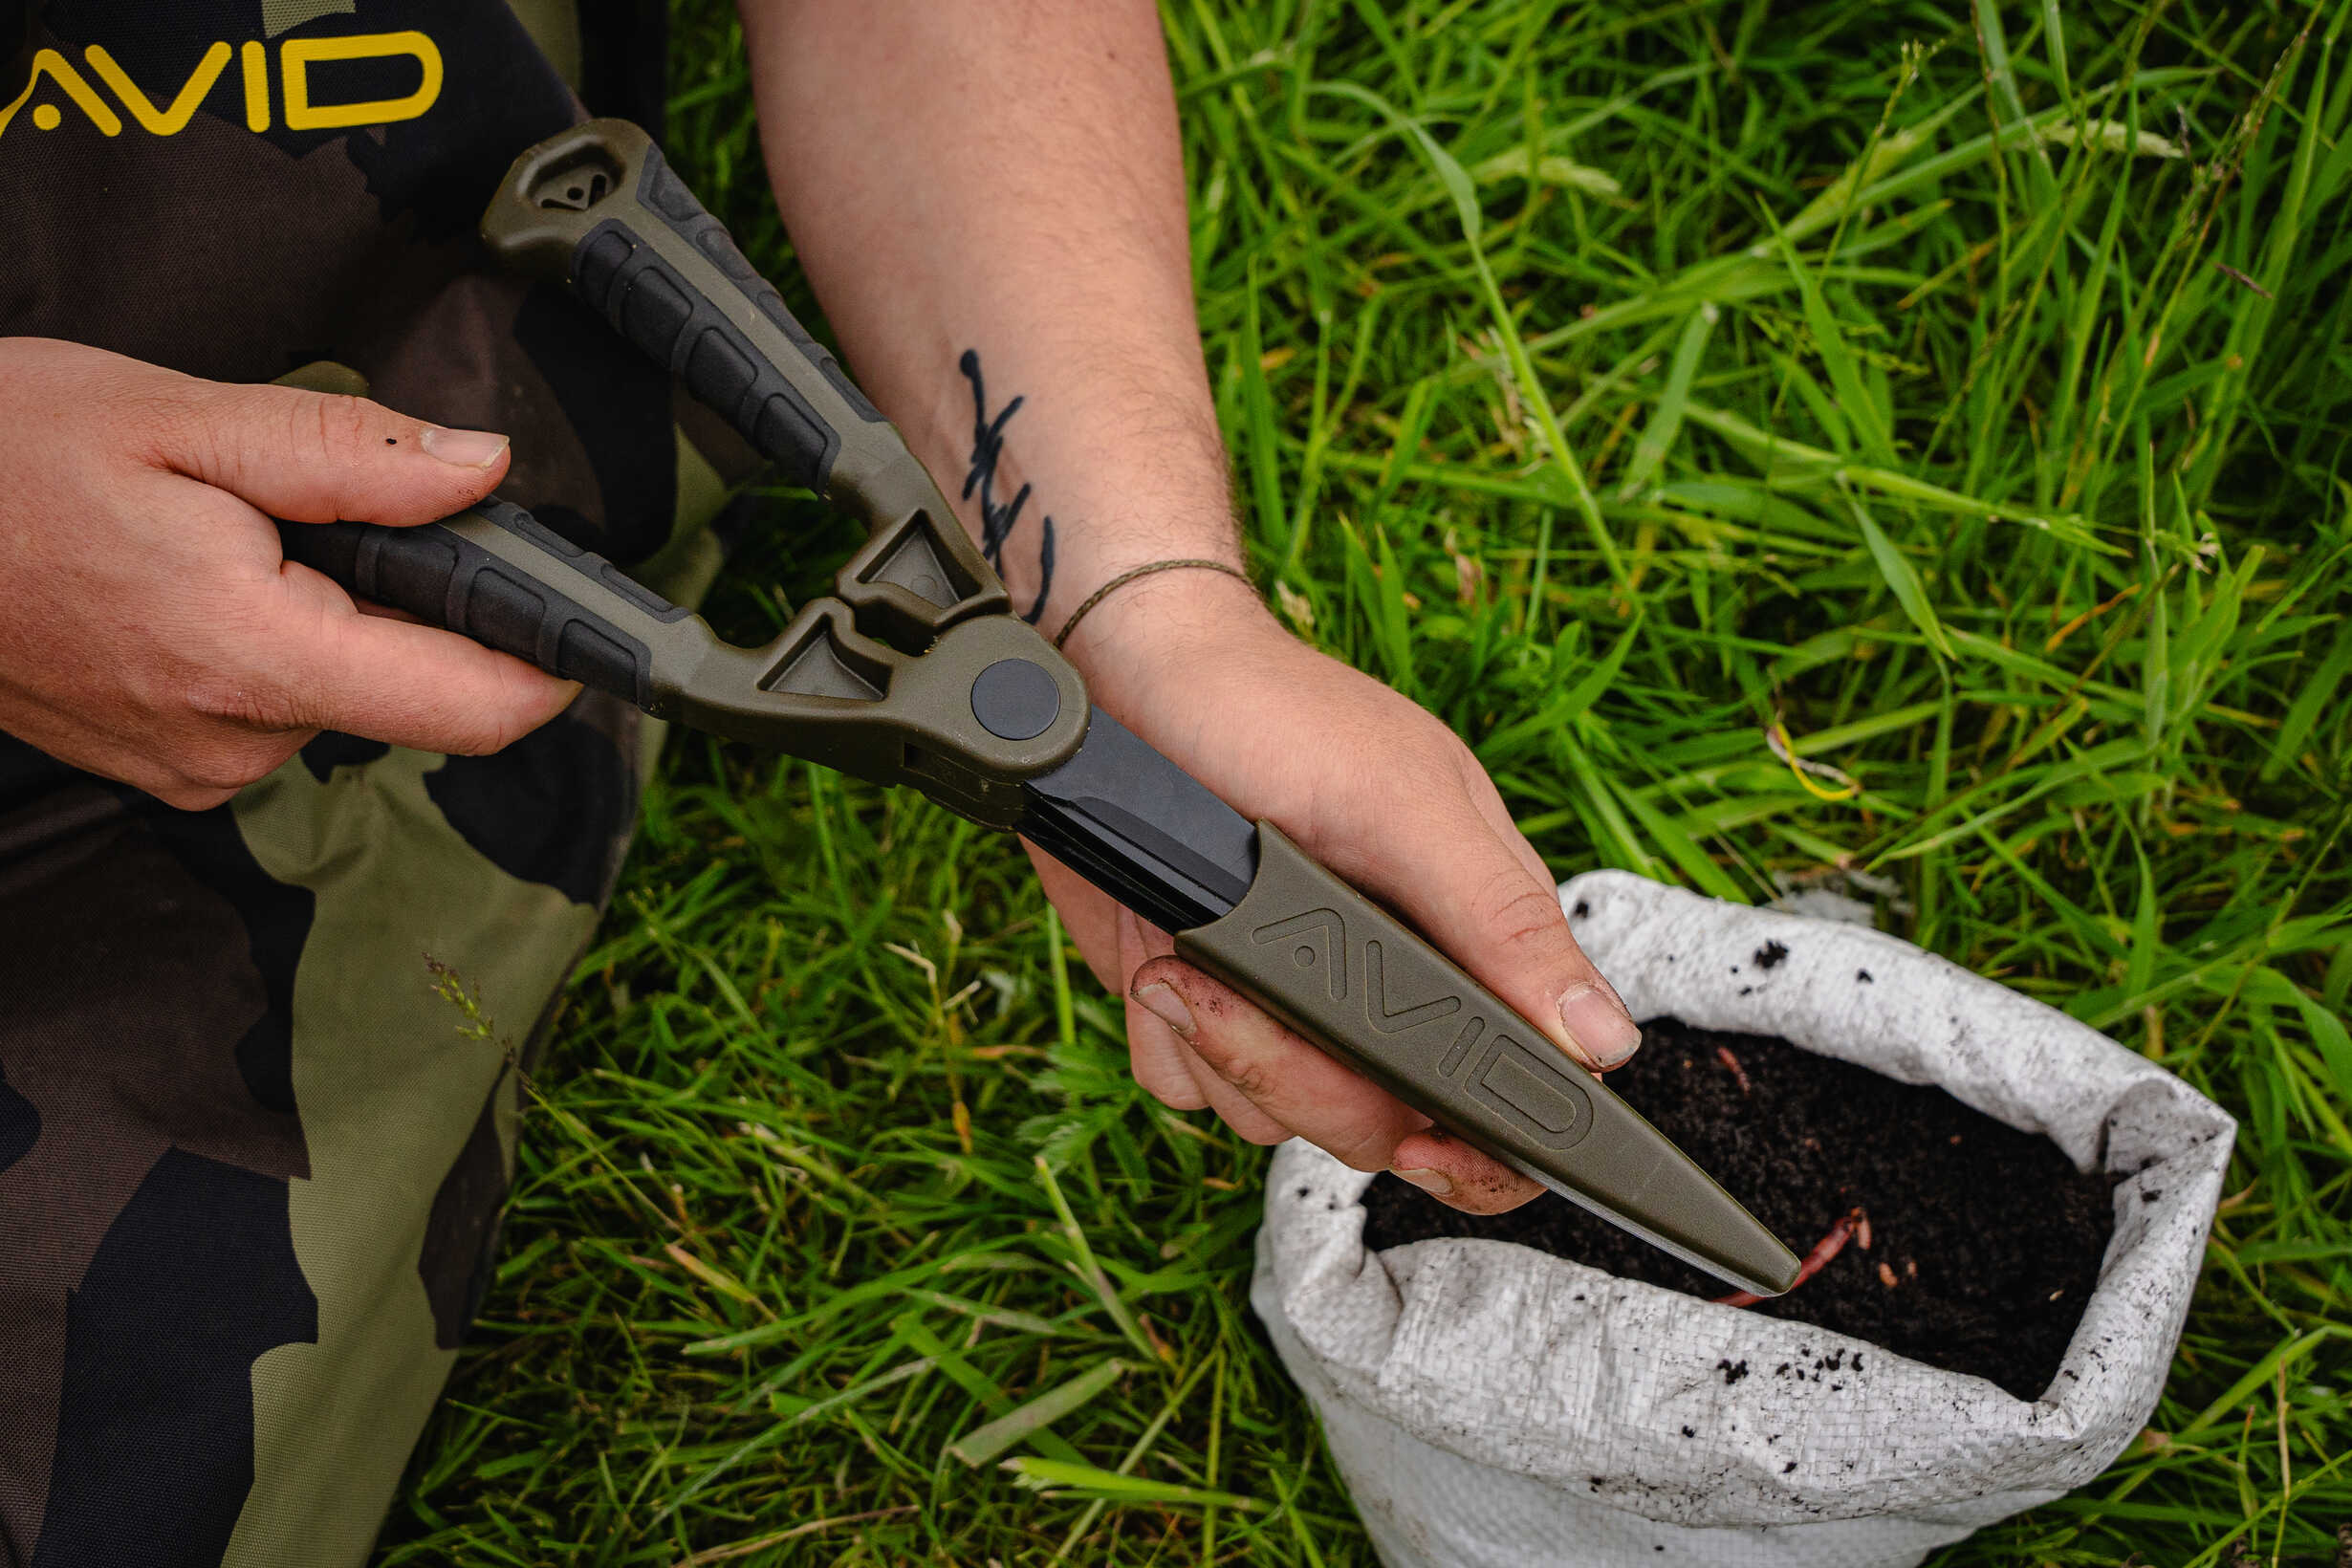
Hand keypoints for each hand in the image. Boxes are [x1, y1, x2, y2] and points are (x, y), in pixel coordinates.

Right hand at [0, 338, 576, 808]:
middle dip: (403, 598)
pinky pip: (272, 708)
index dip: (550, 662)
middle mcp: (235, 741)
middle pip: (413, 688)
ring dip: (323, 616)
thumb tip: (487, 471)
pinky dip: (267, 643)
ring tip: (218, 537)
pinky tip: (186, 583)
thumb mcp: (180, 416)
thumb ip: (352, 456)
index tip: (583, 611)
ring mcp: (195, 767)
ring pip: (341, 692)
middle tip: (309, 509)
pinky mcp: (167, 768)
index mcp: (255, 657)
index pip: (476, 708)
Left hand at [1028, 569, 1641, 1213]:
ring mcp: (1290, 1000)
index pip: (1520, 1084)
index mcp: (1472, 933)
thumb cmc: (1272, 710)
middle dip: (1304, 1081)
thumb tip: (1604, 1040)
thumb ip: (1499, 919)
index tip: (1425, 1147)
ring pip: (1274, 1120)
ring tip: (1183, 951)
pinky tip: (1155, 957)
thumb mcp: (1402, 800)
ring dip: (1218, 1048)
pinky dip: (1163, 1036)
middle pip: (1381, 1126)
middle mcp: (1387, 982)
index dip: (1484, 1149)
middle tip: (1238, 994)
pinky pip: (1190, 1089)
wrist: (1116, 679)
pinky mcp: (1204, 1005)